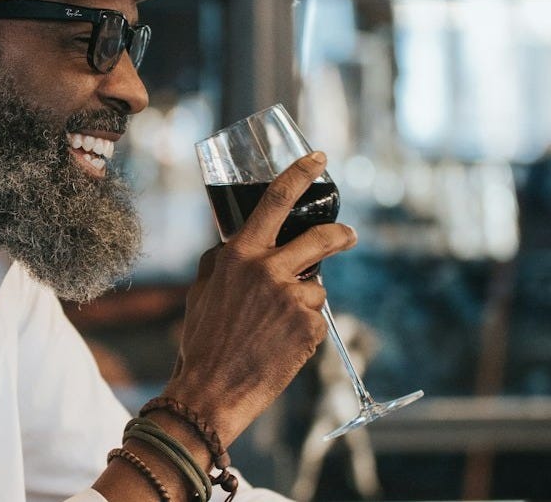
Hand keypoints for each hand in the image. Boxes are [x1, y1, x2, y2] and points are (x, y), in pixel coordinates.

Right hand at [163, 152, 357, 444]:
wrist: (210, 392)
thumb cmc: (202, 342)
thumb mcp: (202, 290)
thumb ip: (222, 261)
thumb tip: (233, 245)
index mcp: (239, 255)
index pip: (275, 200)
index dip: (300, 174)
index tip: (319, 158)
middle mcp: (267, 270)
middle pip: (321, 238)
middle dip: (340, 234)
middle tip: (348, 235)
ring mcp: (291, 299)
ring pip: (316, 286)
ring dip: (304, 300)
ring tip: (276, 327)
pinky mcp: (308, 328)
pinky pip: (315, 317)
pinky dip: (303, 328)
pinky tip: (280, 345)